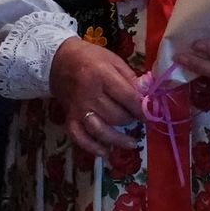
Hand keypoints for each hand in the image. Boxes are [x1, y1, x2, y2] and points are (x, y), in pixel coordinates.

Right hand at [50, 38, 142, 159]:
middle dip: (131, 120)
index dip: (142, 109)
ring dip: (118, 139)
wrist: (58, 60)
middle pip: (116, 116)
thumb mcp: (113, 60)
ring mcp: (77, 108)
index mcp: (102, 75)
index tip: (151, 114)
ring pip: (101, 130)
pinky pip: (80, 137)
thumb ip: (131, 78)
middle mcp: (89, 94)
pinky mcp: (69, 118)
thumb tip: (147, 96)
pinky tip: (105, 152)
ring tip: (132, 143)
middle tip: (137, 118)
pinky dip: (92, 147)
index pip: (127, 98)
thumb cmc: (90, 58)